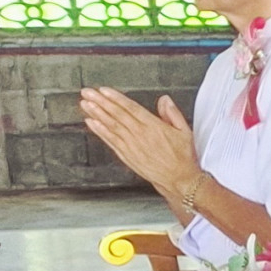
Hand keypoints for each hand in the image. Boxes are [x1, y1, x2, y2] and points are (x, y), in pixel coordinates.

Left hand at [81, 88, 199, 200]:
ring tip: (86, 104)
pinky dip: (100, 131)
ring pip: (111, 126)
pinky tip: (92, 123)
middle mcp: (140, 134)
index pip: (131, 108)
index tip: (104, 90)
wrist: (178, 179)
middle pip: (117, 114)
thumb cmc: (182, 157)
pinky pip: (110, 140)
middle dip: (100, 102)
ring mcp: (131, 145)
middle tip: (88, 93)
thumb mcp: (185, 132)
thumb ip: (173, 114)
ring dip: (97, 114)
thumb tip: (165, 100)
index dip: (116, 98)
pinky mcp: (127, 155)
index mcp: (154, 126)